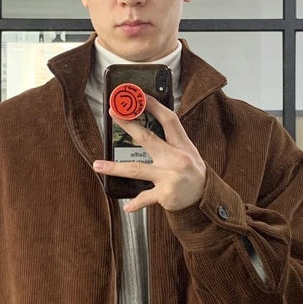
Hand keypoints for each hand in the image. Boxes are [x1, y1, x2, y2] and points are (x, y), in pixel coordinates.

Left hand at [93, 96, 206, 212]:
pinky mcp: (165, 194)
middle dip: (129, 125)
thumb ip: (170, 140)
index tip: (139, 96)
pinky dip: (135, 203)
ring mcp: (169, 177)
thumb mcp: (188, 152)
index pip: (168, 120)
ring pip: (137, 170)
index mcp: (182, 145)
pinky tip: (126, 207)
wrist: (204, 198)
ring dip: (115, 168)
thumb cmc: (192, 172)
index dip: (154, 106)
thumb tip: (147, 124)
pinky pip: (145, 198)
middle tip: (114, 114)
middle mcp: (176, 159)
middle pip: (148, 139)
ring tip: (98, 165)